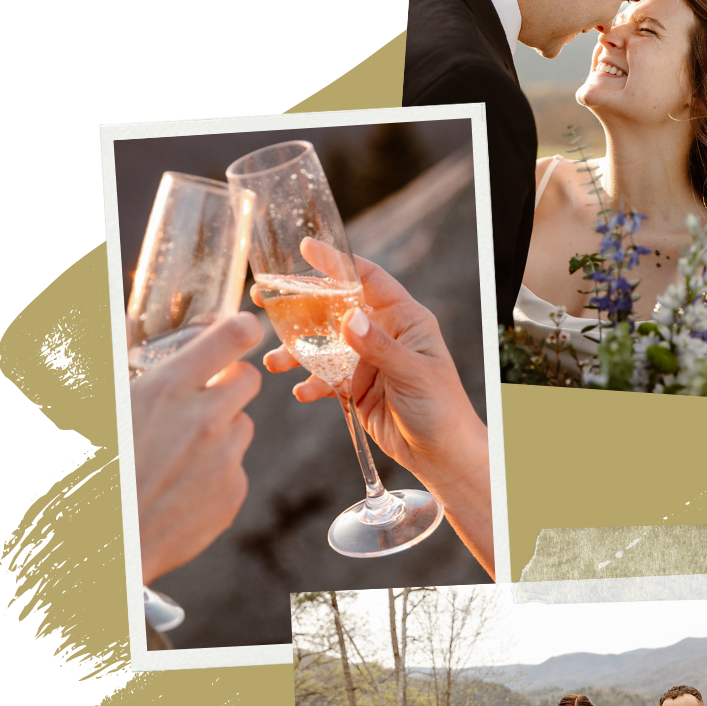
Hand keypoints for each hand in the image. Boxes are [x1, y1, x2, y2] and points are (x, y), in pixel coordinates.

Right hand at [131, 312, 262, 583]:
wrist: (106, 546)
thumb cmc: (96, 471)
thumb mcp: (105, 406)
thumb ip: (126, 363)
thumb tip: (131, 324)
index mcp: (169, 390)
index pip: (232, 337)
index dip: (243, 330)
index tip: (244, 330)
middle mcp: (206, 419)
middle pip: (249, 379)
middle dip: (230, 382)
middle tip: (203, 397)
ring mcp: (224, 459)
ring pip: (242, 426)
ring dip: (221, 431)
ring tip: (179, 452)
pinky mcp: (233, 493)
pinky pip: (235, 469)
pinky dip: (216, 473)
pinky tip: (182, 486)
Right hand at [252, 240, 493, 577]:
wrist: (442, 456)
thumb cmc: (441, 408)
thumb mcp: (413, 373)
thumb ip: (379, 347)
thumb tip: (348, 319)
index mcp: (405, 318)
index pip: (367, 279)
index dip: (336, 263)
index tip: (305, 250)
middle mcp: (383, 333)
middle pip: (335, 308)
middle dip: (300, 306)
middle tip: (264, 298)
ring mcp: (367, 360)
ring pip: (323, 346)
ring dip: (297, 351)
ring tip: (273, 359)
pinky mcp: (355, 388)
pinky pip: (325, 378)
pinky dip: (311, 383)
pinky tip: (300, 392)